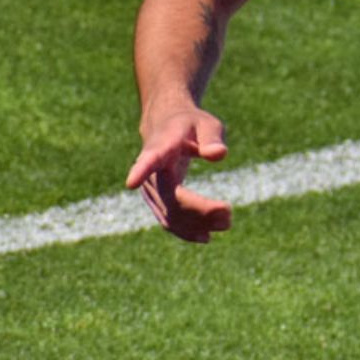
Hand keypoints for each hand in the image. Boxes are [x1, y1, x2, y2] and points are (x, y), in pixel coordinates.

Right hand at [125, 103, 232, 242]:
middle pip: (170, 198)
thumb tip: (219, 154)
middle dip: (199, 210)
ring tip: (226, 222)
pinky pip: (169, 221)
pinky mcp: (156, 201)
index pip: (149, 160)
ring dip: (197, 224)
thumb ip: (212, 137)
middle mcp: (150, 172)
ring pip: (170, 215)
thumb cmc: (189, 124)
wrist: (165, 127)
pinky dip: (187, 231)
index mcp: (160, 147)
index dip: (141, 170)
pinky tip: (206, 236)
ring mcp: (150, 190)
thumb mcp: (206, 123)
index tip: (130, 182)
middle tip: (228, 214)